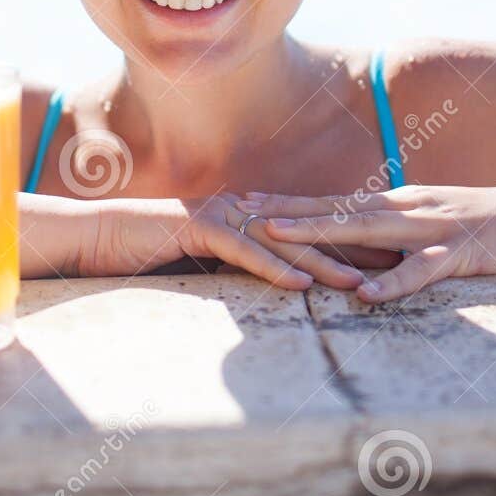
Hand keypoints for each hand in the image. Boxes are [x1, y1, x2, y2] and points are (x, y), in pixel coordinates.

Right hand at [78, 193, 376, 291]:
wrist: (99, 235)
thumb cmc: (150, 250)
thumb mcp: (205, 260)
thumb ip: (240, 265)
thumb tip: (276, 281)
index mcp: (248, 215)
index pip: (308, 230)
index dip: (349, 242)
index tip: (391, 256)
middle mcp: (242, 209)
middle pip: (307, 232)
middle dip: (352, 248)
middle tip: (396, 263)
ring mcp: (222, 216)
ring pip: (282, 242)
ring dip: (322, 264)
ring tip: (360, 283)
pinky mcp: (199, 230)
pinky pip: (243, 252)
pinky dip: (273, 269)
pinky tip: (300, 286)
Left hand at [234, 183, 495, 302]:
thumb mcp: (445, 226)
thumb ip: (407, 237)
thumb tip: (369, 255)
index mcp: (407, 202)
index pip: (340, 200)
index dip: (294, 202)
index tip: (250, 200)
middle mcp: (413, 207)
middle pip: (340, 210)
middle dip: (289, 211)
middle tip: (242, 210)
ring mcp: (437, 227)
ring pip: (368, 231)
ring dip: (320, 234)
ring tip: (278, 238)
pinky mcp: (464, 252)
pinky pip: (422, 270)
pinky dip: (393, 282)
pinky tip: (364, 295)